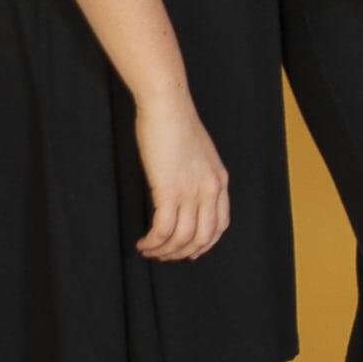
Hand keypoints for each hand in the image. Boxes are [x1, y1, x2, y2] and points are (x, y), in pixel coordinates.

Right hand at [127, 90, 231, 260]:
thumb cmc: (176, 123)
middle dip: (182, 253)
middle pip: (203, 238)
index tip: (188, 250)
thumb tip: (183, 191)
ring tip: (148, 250)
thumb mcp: (198, 153)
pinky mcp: (170, 191)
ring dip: (164, 251)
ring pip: (182, 239)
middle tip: (163, 255)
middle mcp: (210, 190)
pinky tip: (143, 242)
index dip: (204, 244)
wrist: (167, 106)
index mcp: (219, 181)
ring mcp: (192, 192)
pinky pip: (163, 230)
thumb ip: (197, 174)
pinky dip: (152, 242)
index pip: (220, 225)